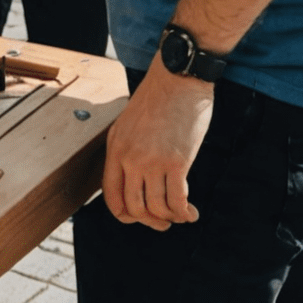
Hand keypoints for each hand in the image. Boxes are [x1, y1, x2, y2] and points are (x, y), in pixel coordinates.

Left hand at [101, 55, 214, 230]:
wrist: (177, 79)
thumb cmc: (157, 100)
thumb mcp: (128, 124)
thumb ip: (127, 151)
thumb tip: (134, 181)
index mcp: (115, 148)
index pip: (111, 196)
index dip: (126, 215)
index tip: (141, 217)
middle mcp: (129, 158)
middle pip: (135, 208)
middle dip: (151, 222)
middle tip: (164, 222)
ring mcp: (151, 161)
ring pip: (156, 209)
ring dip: (171, 218)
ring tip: (181, 214)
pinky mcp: (176, 162)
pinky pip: (176, 202)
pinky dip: (184, 213)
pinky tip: (191, 212)